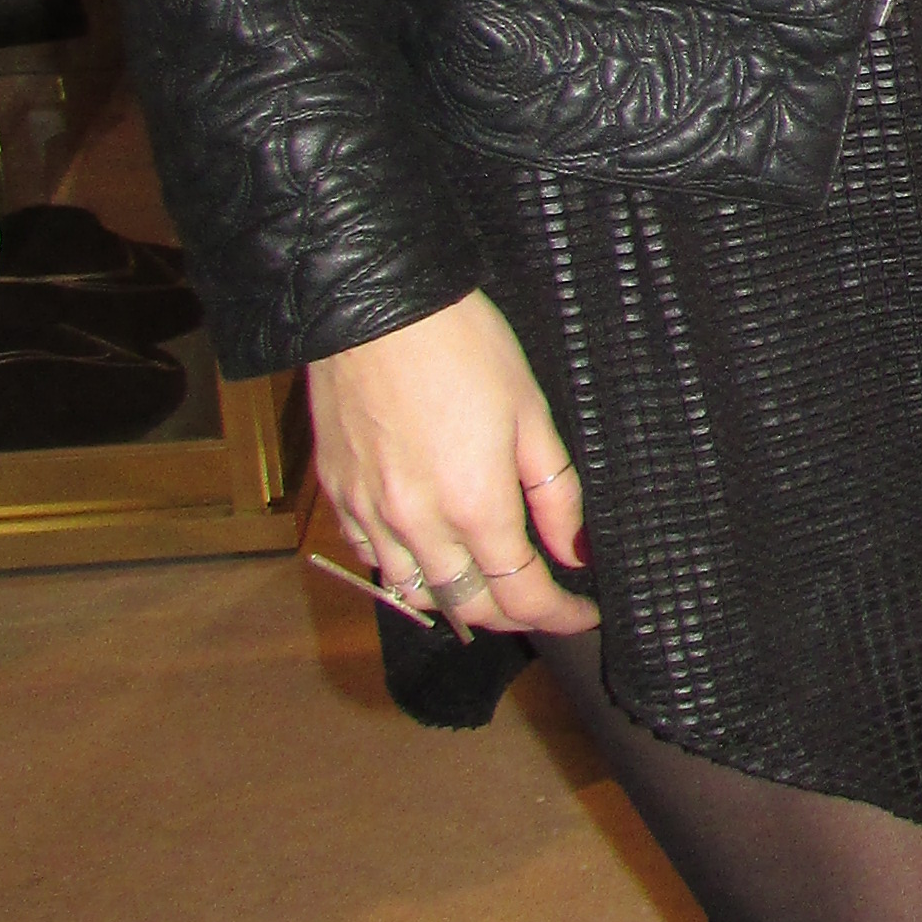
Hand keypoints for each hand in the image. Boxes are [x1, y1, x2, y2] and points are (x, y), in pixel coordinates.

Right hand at [308, 290, 597, 635]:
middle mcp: (418, 524)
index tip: (583, 615)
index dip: (560, 615)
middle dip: (512, 616)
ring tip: (485, 583)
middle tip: (540, 601)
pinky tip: (425, 552)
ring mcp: (370, 513)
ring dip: (455, 599)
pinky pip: (370, 557)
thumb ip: (555, 492)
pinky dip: (403, 569)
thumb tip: (575, 550)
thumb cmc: (460, 345)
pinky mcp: (338, 494)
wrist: (374, 305)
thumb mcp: (530, 412)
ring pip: (414, 593)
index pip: (522, 596)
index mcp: (475, 506)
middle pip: (468, 607)